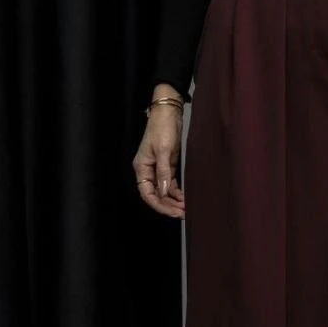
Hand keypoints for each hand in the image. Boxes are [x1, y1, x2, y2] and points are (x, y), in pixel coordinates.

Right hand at [133, 85, 185, 218]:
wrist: (169, 113)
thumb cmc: (162, 128)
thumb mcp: (164, 150)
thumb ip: (163, 172)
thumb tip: (163, 192)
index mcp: (142, 168)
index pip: (147, 194)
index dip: (159, 205)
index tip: (172, 212)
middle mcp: (148, 171)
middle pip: (156, 195)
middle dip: (168, 205)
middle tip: (183, 213)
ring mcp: (158, 169)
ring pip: (164, 191)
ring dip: (174, 201)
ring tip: (186, 208)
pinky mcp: (168, 165)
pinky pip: (170, 184)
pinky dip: (177, 192)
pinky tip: (185, 198)